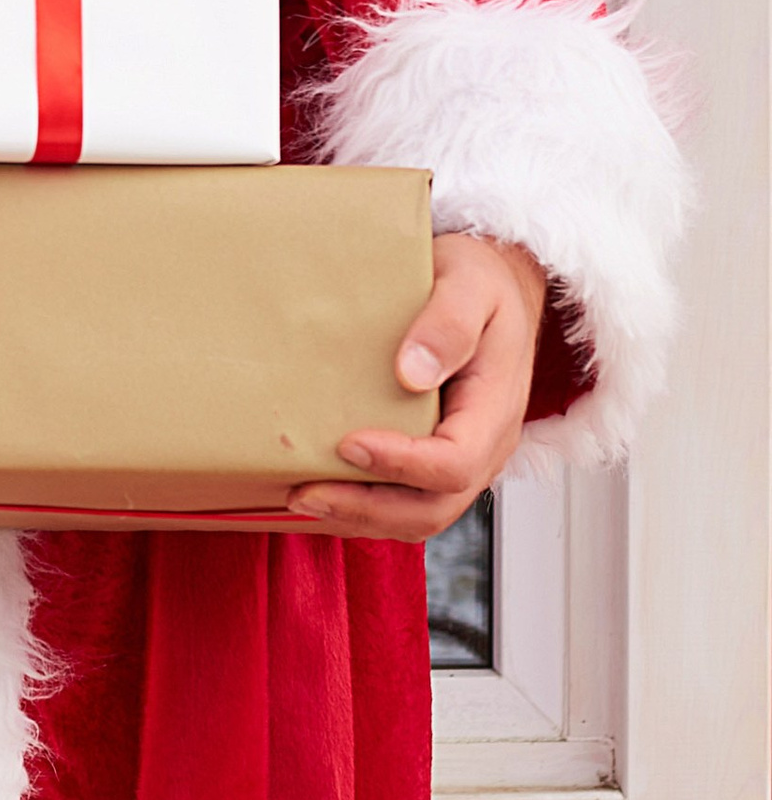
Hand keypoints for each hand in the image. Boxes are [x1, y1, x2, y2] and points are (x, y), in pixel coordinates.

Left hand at [288, 230, 547, 541]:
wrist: (497, 287)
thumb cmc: (482, 282)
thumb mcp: (471, 285)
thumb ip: (447, 325)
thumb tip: (411, 373)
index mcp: (495, 407)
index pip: (455, 462)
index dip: (401, 464)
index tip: (348, 443)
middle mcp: (485, 446)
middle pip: (433, 507)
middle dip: (367, 508)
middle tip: (306, 492)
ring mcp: (464, 458)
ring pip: (419, 515)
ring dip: (360, 517)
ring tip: (302, 499)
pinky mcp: (439, 457)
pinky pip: (407, 500)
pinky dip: (364, 507)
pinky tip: (322, 492)